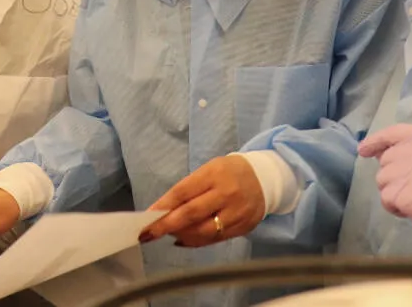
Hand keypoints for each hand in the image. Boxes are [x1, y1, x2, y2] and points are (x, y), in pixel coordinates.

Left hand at [139, 155, 265, 247]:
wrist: (265, 178)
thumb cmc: (228, 172)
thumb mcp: (209, 170)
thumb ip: (188, 189)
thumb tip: (163, 210)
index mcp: (214, 174)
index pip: (183, 192)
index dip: (163, 206)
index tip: (146, 217)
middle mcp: (226, 194)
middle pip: (192, 214)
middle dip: (166, 226)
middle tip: (147, 234)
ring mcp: (236, 213)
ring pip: (203, 231)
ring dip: (181, 235)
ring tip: (167, 233)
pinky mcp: (243, 228)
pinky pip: (215, 239)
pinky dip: (196, 242)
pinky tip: (183, 239)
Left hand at [360, 124, 411, 253]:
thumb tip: (378, 152)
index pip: (395, 132)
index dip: (377, 141)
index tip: (363, 150)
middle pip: (386, 160)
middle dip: (394, 177)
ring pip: (382, 180)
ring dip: (394, 193)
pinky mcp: (409, 194)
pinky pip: (386, 199)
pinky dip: (396, 208)